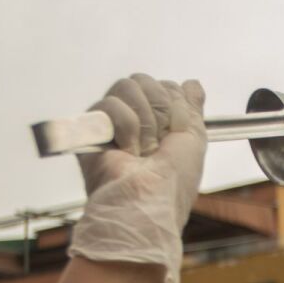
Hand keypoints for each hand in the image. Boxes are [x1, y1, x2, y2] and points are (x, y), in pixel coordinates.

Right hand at [68, 74, 206, 282]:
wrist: (148, 202)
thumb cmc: (173, 182)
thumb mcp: (193, 141)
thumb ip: (191, 109)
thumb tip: (192, 83)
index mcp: (159, 124)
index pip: (164, 86)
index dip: (173, 103)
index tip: (177, 129)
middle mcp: (134, 120)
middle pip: (144, 81)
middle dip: (159, 108)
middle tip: (160, 142)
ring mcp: (111, 123)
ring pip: (127, 86)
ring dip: (144, 120)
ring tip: (142, 150)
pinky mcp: (90, 128)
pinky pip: (109, 104)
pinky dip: (125, 127)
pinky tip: (124, 151)